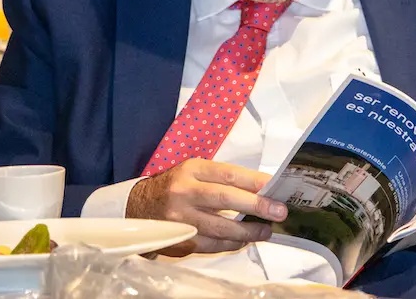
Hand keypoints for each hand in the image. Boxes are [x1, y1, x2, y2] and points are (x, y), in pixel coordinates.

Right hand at [125, 159, 287, 255]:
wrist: (137, 208)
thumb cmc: (175, 187)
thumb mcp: (193, 172)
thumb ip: (222, 179)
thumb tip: (261, 190)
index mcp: (191, 170)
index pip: (228, 174)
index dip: (254, 181)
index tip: (274, 187)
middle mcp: (184, 192)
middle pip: (224, 199)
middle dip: (256, 206)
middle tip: (278, 211)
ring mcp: (180, 219)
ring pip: (219, 228)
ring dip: (247, 231)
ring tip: (265, 231)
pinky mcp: (179, 241)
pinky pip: (211, 245)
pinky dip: (230, 243)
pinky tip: (243, 240)